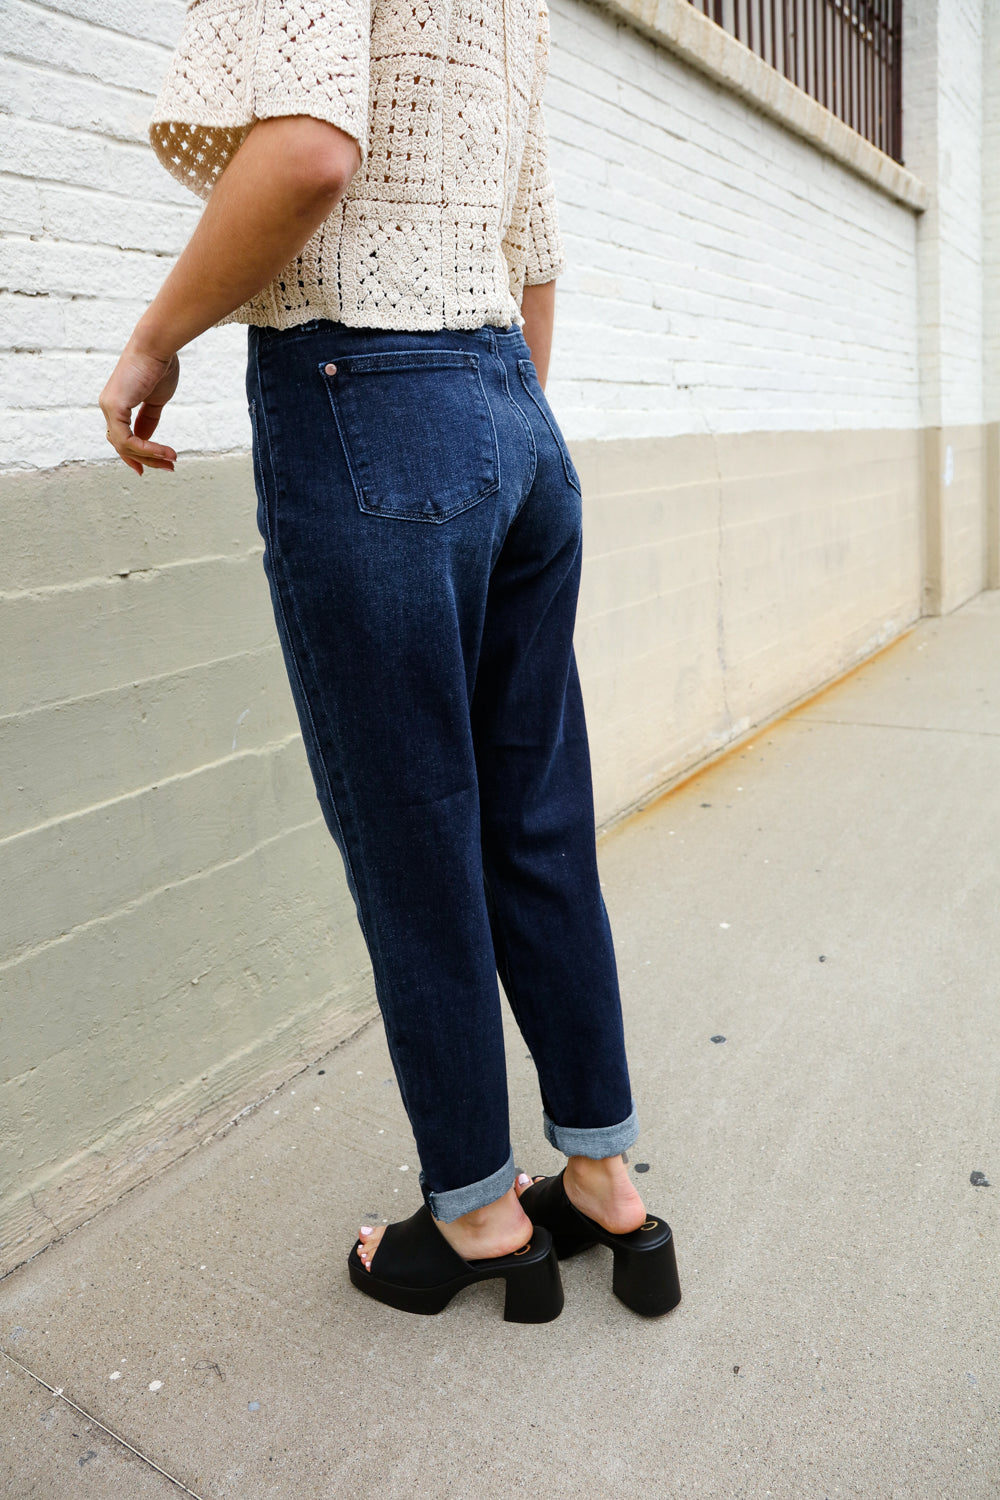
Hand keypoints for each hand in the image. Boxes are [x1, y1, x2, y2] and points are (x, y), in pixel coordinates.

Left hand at [100, 341, 179, 475]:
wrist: (158, 345)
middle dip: (147, 460)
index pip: (122, 438)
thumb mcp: (156, 399)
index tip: (151, 468)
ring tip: (171, 460)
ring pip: (124, 446)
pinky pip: (127, 439)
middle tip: (169, 467)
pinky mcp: (114, 406)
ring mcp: (109, 407)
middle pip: (123, 446)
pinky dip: (147, 449)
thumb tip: (145, 440)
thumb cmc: (160, 365)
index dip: (135, 456)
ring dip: (150, 456)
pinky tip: (163, 452)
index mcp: (118, 404)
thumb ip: (149, 418)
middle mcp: (109, 407)